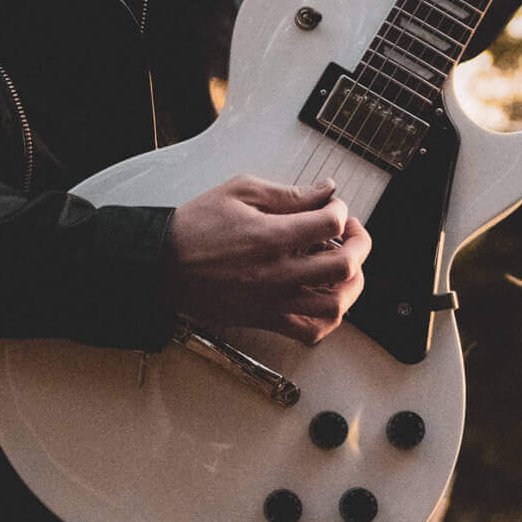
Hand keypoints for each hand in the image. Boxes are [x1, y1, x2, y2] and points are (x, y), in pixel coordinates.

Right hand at [165, 175, 370, 347]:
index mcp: (271, 237)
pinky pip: (310, 331)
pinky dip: (329, 317)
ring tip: (346, 266)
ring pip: (335, 304)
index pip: (331, 224)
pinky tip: (327, 297)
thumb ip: (289, 193)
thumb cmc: (197, 225)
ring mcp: (273, 301)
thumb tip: (326, 190)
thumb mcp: (240, 191)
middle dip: (359, 243)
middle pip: (344, 266)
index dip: (340, 211)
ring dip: (351, 282)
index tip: (332, 208)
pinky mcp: (265, 319)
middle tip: (352, 233)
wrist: (162, 264)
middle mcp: (277, 274)